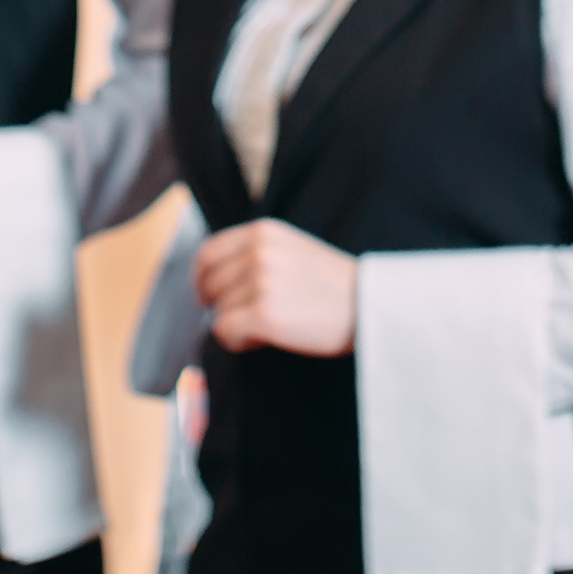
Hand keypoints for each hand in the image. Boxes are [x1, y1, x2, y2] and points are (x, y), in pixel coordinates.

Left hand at [195, 218, 355, 356]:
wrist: (370, 305)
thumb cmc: (334, 285)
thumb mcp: (292, 249)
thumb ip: (255, 254)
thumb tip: (213, 280)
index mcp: (263, 232)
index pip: (208, 253)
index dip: (202, 279)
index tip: (209, 296)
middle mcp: (258, 252)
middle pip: (209, 285)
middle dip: (222, 305)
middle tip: (248, 316)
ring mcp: (261, 282)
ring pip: (219, 311)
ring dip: (237, 324)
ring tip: (270, 325)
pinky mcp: (265, 314)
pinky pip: (226, 331)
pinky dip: (238, 341)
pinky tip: (262, 338)